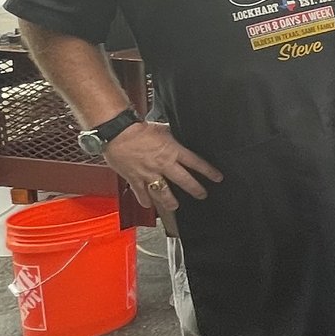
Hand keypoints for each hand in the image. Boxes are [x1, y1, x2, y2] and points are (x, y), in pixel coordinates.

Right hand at [105, 120, 222, 215]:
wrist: (117, 132)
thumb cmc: (138, 129)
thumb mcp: (162, 129)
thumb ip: (171, 136)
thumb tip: (179, 135)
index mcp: (172, 151)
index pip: (196, 163)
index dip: (209, 171)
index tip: (217, 178)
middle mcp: (163, 165)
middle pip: (184, 181)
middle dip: (196, 190)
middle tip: (202, 194)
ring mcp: (149, 174)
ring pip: (163, 193)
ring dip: (170, 201)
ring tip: (175, 206)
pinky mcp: (134, 179)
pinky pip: (142, 193)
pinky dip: (145, 200)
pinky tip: (149, 205)